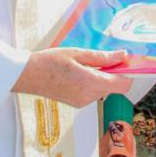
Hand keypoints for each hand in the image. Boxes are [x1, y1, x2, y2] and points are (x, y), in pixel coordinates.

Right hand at [12, 48, 131, 107]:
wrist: (28, 75)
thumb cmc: (50, 61)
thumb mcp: (78, 54)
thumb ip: (103, 57)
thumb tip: (123, 56)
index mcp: (90, 83)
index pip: (123, 85)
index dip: (127, 74)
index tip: (123, 63)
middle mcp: (88, 96)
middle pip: (114, 87)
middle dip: (111, 73)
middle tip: (98, 59)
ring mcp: (82, 102)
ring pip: (103, 90)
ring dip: (100, 78)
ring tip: (83, 66)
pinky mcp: (77, 103)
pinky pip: (93, 93)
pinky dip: (91, 83)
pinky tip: (77, 74)